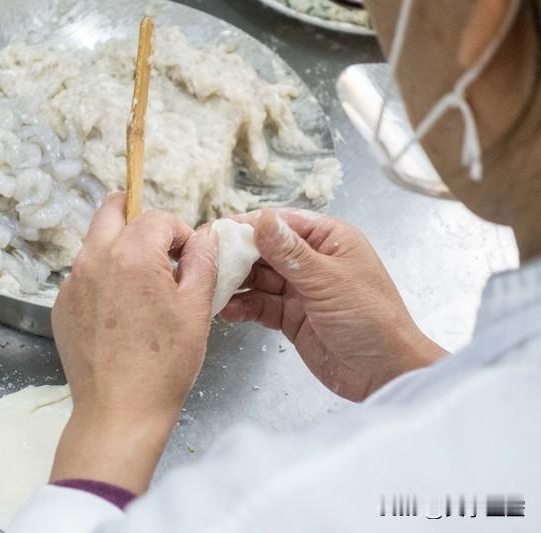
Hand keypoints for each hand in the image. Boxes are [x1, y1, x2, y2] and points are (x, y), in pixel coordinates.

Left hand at [50, 193, 217, 492]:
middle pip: (112, 210)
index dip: (180, 233)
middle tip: (159, 247)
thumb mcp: (197, 307)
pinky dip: (103, 280)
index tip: (189, 258)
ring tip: (142, 289)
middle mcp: (93, 258)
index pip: (158, 217)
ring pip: (95, 244)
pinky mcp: (60, 306)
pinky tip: (120, 315)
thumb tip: (204, 235)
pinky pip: (83, 276)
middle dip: (138, 219)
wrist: (119, 410)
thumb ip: (203, 260)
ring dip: (119, 250)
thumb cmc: (165, 363)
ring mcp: (71, 282)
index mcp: (131, 253)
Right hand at [223, 208, 444, 401]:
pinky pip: (261, 305)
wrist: (384, 374)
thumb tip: (260, 219)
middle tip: (207, 262)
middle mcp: (313, 260)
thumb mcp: (327, 280)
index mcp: (329, 239)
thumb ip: (290, 252)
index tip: (217, 230)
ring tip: (213, 288)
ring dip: (237, 283)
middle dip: (237, 256)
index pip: (281, 223)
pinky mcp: (291, 317)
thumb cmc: (370, 319)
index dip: (247, 226)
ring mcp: (301, 290)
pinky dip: (244, 307)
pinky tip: (228, 311)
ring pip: (259, 279)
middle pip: (265, 250)